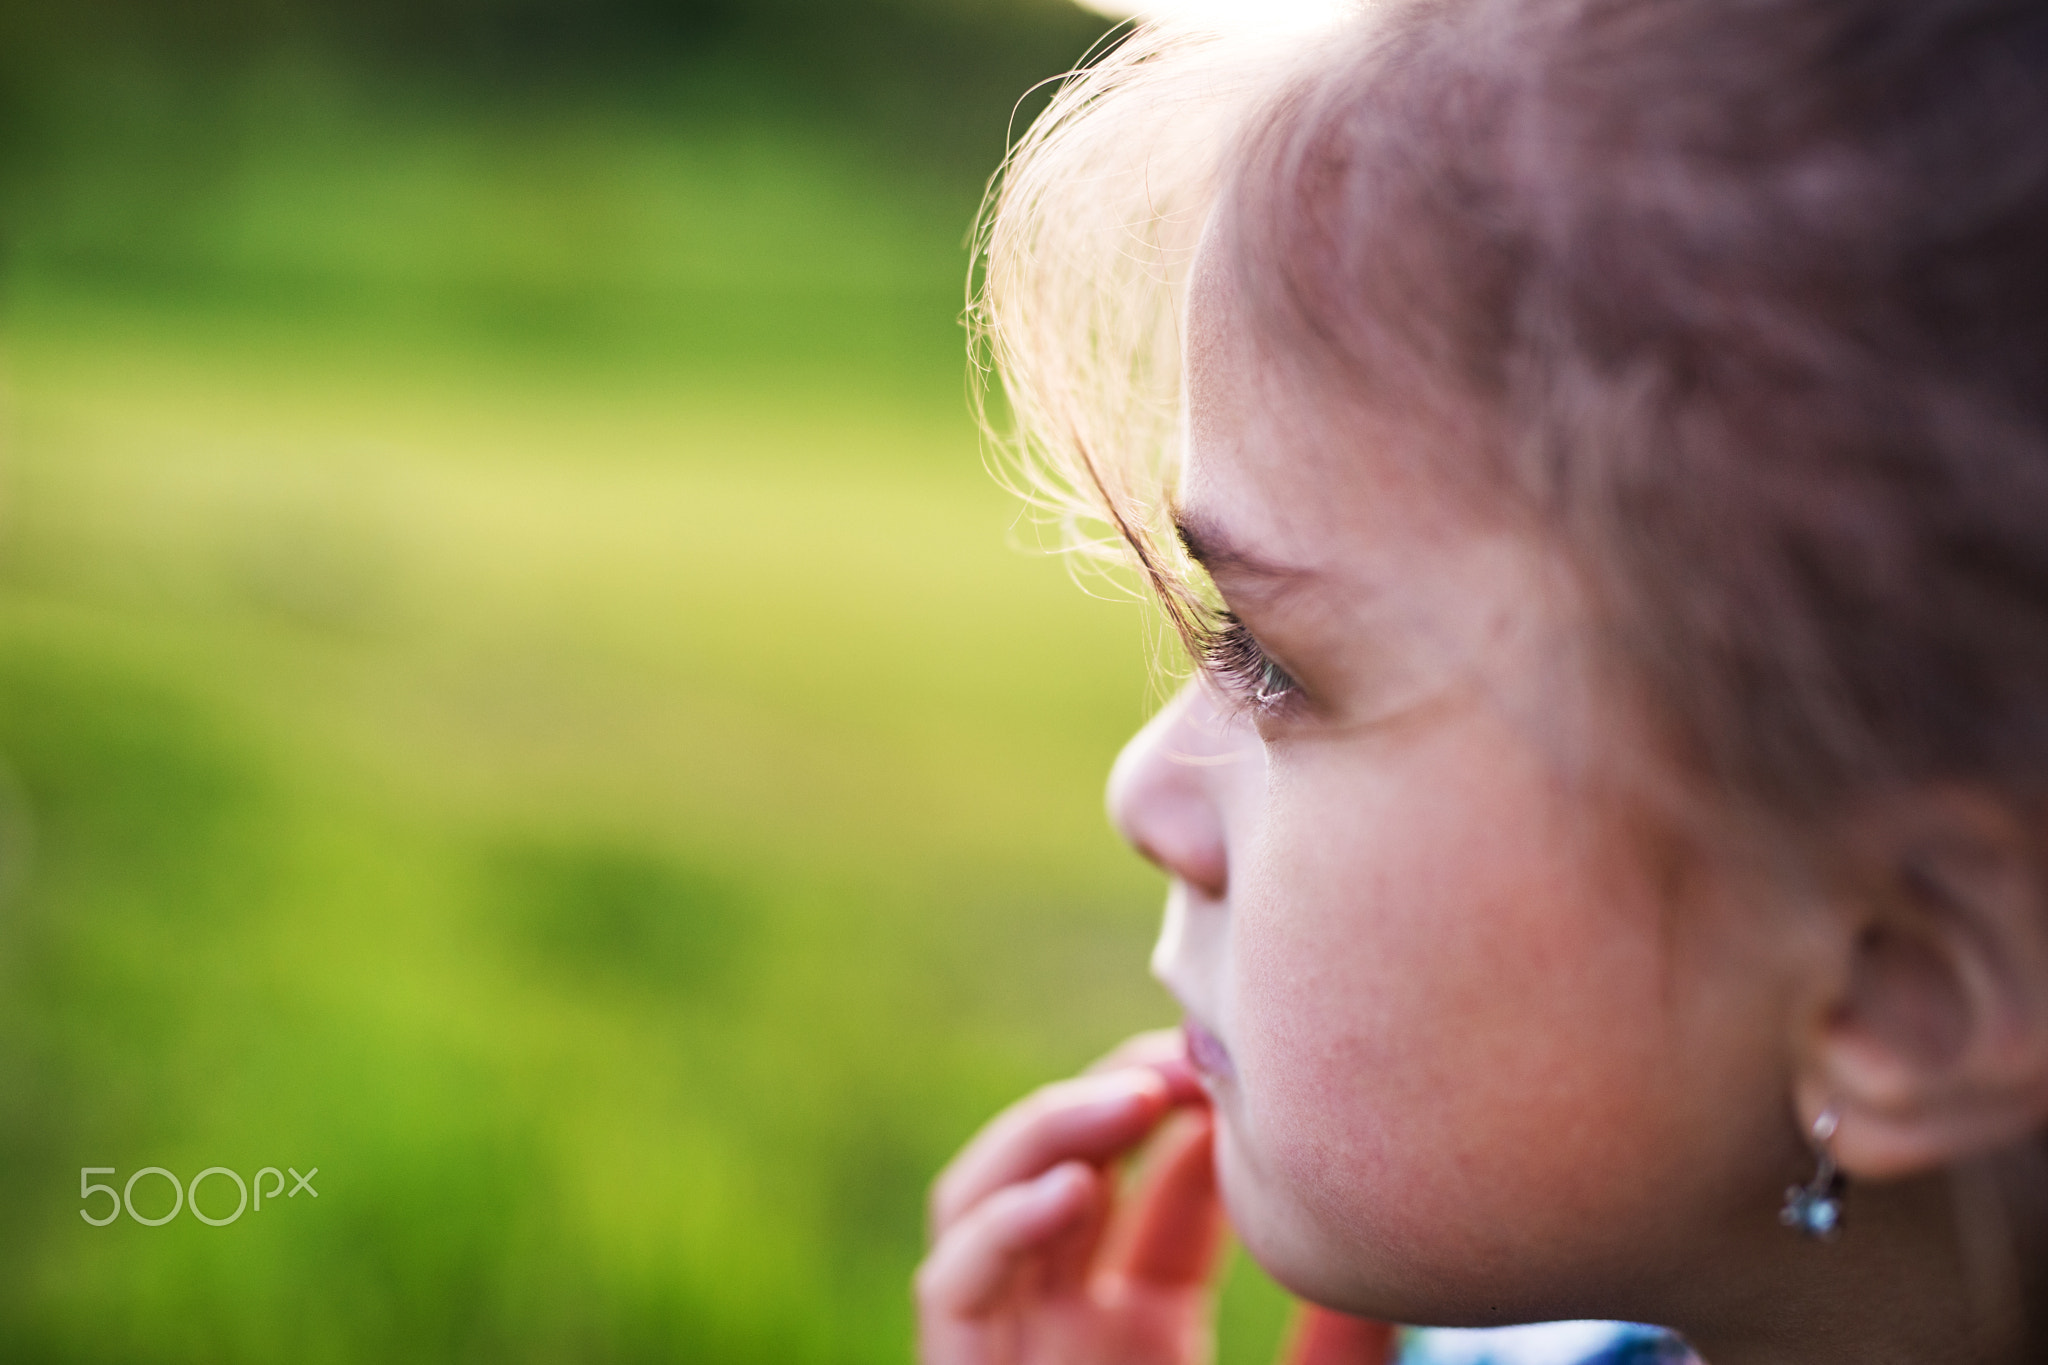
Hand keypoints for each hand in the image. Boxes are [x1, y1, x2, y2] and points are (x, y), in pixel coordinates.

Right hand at [917, 1029, 1397, 1364]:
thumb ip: (1337, 1353)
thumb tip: (1406, 1263)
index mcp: (1146, 1339)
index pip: (1162, 1193)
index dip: (1196, 1119)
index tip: (1243, 1066)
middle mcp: (1066, 1330)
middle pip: (1067, 1167)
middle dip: (1118, 1096)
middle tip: (1190, 1055)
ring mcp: (1009, 1347)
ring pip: (984, 1195)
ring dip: (1049, 1130)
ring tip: (1131, 1096)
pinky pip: (952, 1283)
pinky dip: (999, 1224)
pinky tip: (1070, 1190)